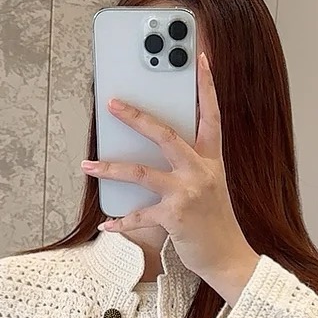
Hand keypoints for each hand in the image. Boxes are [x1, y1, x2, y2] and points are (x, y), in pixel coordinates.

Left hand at [81, 51, 258, 302]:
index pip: (212, 115)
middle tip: (113, 104)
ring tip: (88, 165)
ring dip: (110, 168)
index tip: (201, 59)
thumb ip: (191, 166)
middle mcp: (201, 172)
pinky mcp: (175, 217)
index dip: (207, 86)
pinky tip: (106, 224)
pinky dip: (121, 221)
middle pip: (165, 135)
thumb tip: (159, 152)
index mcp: (212, 160)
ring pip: (141, 173)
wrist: (229, 258)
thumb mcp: (211, 186)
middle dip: (136, 118)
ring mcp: (187, 193)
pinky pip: (139, 215)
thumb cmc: (216, 223)